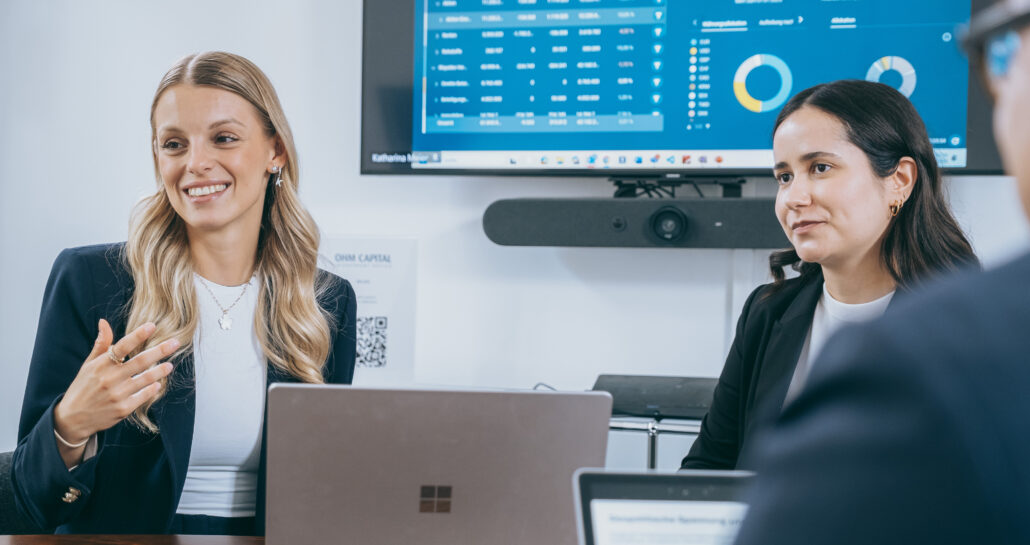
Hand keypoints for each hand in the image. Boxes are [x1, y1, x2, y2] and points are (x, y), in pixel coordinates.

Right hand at [53, 319, 178, 450]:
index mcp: (101, 365)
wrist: (73, 418)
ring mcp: (117, 395)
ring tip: (170, 365)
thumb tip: (104, 322)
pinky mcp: (123, 409)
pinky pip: (143, 396)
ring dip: (160, 371)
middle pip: (140, 361)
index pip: (122, 347)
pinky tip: (158, 384)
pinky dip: (152, 389)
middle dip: (160, 351)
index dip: (137, 335)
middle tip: (176, 343)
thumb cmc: (83, 387)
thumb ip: (101, 345)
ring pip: (145, 379)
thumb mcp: (88, 365)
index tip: (152, 326)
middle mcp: (109, 379)